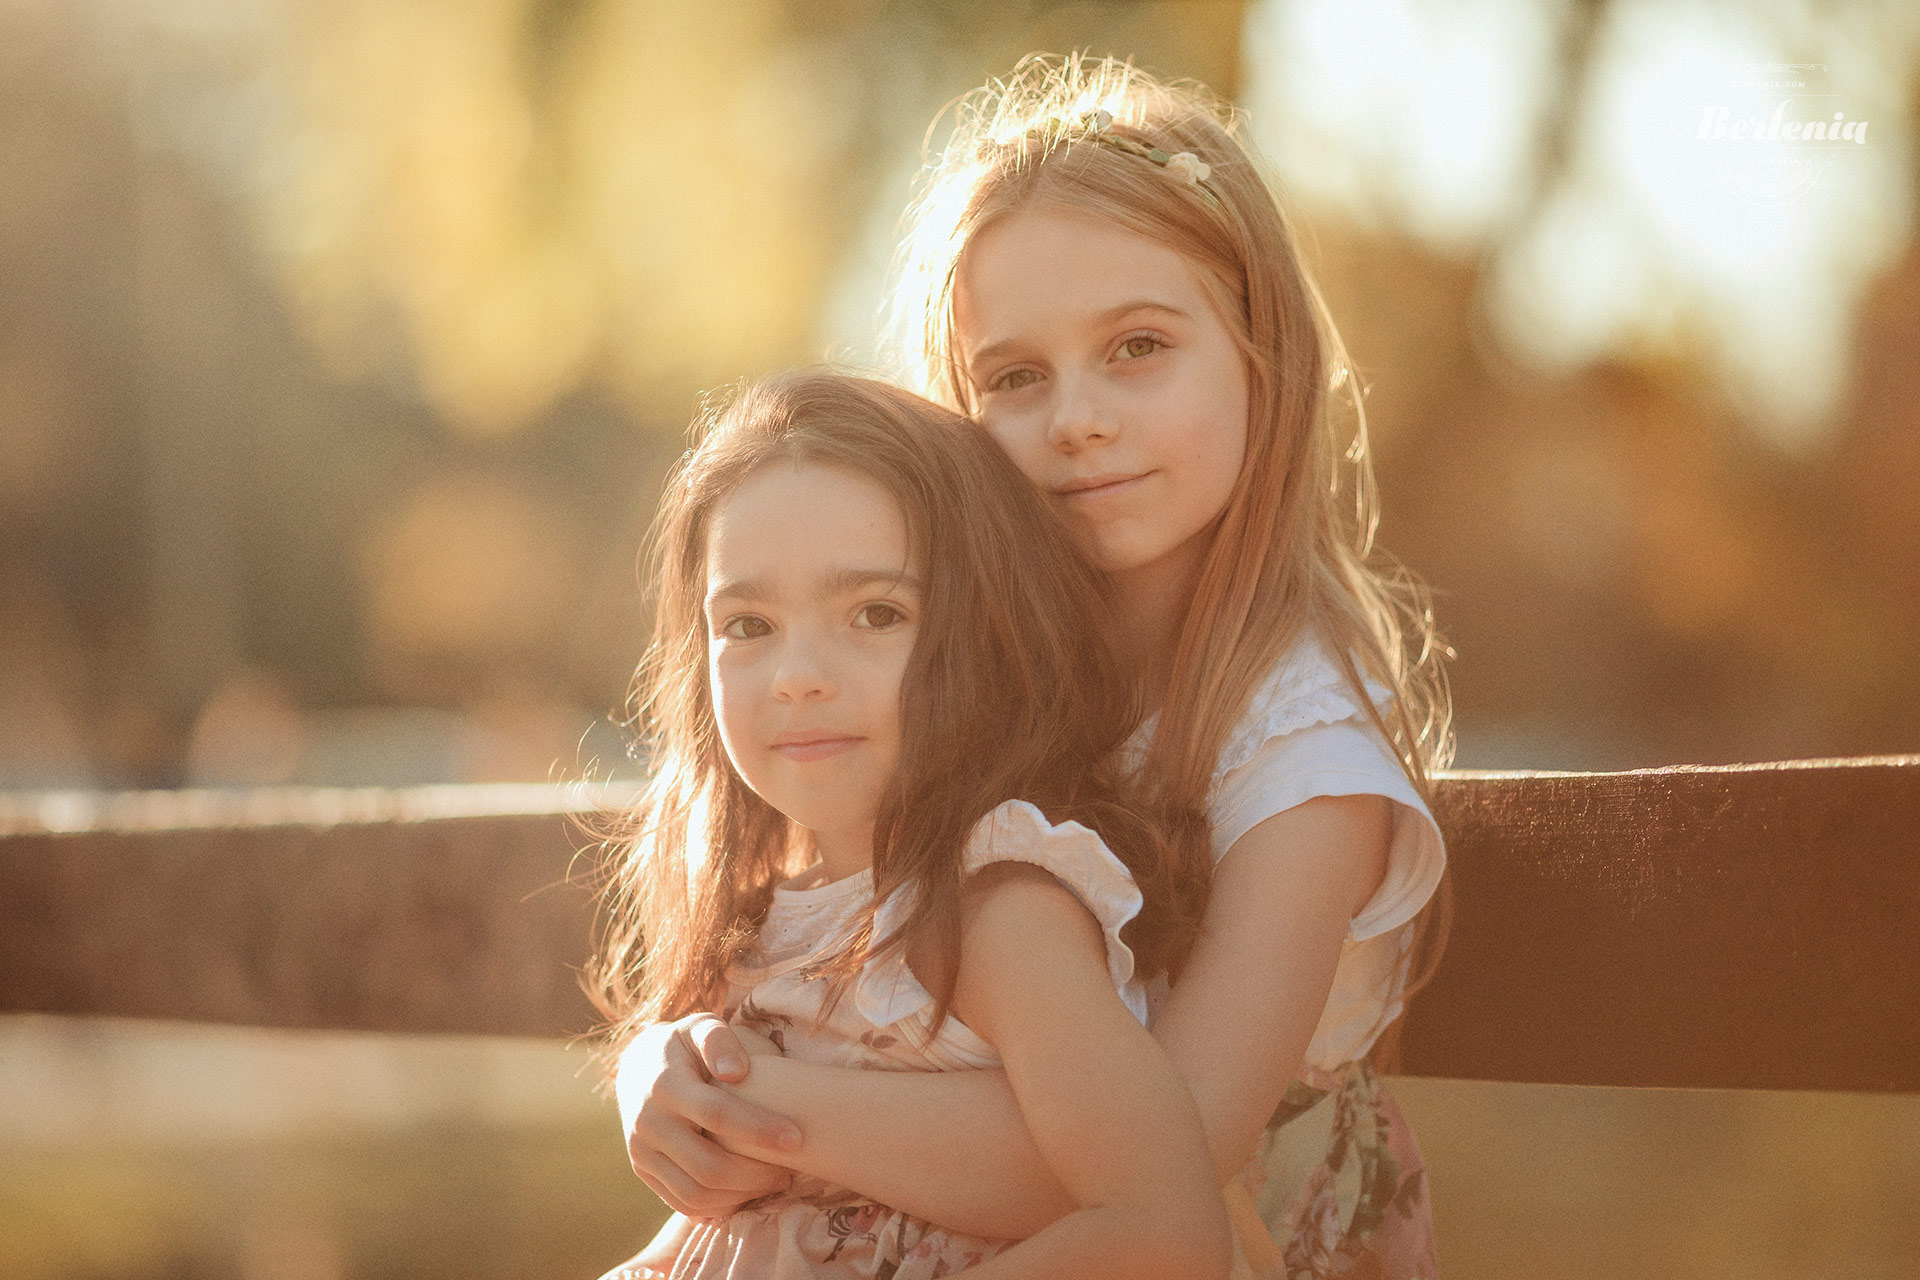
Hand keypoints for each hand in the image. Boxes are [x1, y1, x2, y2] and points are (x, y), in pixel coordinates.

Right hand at [614, 1013, 801, 1217]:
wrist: (638, 1067)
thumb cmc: (684, 1045)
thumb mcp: (700, 1027)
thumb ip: (719, 1041)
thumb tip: (736, 1072)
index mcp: (664, 1085)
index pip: (716, 1114)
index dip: (759, 1129)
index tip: (797, 1139)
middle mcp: (647, 1123)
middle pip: (708, 1166)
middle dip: (757, 1174)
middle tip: (790, 1169)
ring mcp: (641, 1152)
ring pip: (696, 1193)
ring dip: (743, 1194)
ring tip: (774, 1180)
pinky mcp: (643, 1171)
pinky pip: (683, 1203)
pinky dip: (719, 1206)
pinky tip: (747, 1191)